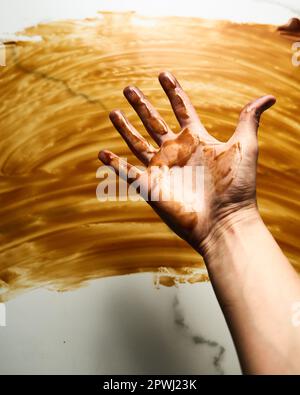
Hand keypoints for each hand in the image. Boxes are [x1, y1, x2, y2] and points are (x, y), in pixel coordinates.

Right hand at [98, 72, 275, 254]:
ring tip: (113, 112)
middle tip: (129, 87)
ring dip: (124, 128)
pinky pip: (127, 172)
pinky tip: (101, 153)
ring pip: (137, 143)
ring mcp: (162, 169)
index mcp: (196, 139)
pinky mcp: (150, 187)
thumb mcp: (244, 146)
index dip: (173, 91)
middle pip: (154, 122)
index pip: (181, 108)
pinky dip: (113, 163)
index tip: (163, 73)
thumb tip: (269, 96)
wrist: (224, 222)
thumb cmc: (236, 186)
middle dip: (142, 104)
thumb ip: (249, 119)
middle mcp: (177, 152)